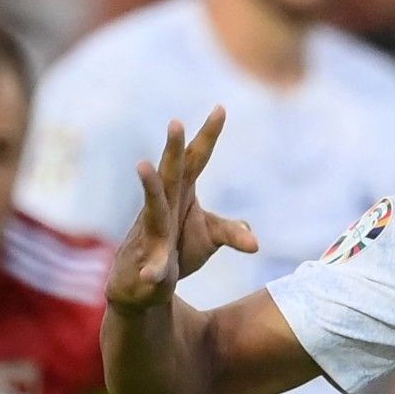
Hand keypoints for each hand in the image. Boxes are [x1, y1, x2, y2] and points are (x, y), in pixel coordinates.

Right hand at [108, 109, 255, 311]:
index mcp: (181, 195)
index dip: (208, 136)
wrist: (141, 286)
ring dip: (150, 188)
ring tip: (143, 165)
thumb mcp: (209, 238)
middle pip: (170, 174)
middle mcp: (164, 208)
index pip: (196, 160)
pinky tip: (151, 276)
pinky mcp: (148, 263)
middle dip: (173, 149)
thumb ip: (230, 232)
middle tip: (175, 121)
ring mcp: (152, 234)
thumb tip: (253, 240)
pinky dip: (153, 270)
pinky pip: (152, 266)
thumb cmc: (176, 251)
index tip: (220, 108)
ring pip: (152, 209)